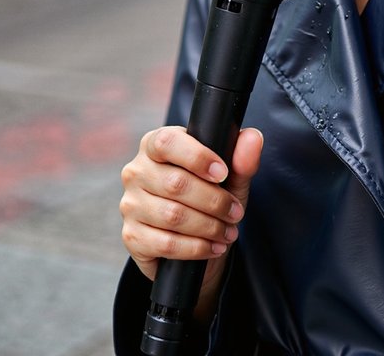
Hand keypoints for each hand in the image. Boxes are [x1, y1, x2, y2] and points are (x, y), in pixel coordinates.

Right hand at [119, 125, 262, 311]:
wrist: (194, 241)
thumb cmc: (209, 196)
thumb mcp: (230, 177)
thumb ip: (241, 158)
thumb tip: (253, 136)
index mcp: (155, 144)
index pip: (168, 142)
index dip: (197, 157)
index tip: (223, 173)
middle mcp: (136, 171)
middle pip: (175, 183)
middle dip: (214, 201)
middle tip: (236, 212)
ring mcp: (130, 205)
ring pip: (172, 215)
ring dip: (208, 226)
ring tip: (229, 232)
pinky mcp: (132, 236)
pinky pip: (165, 243)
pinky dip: (196, 247)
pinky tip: (213, 247)